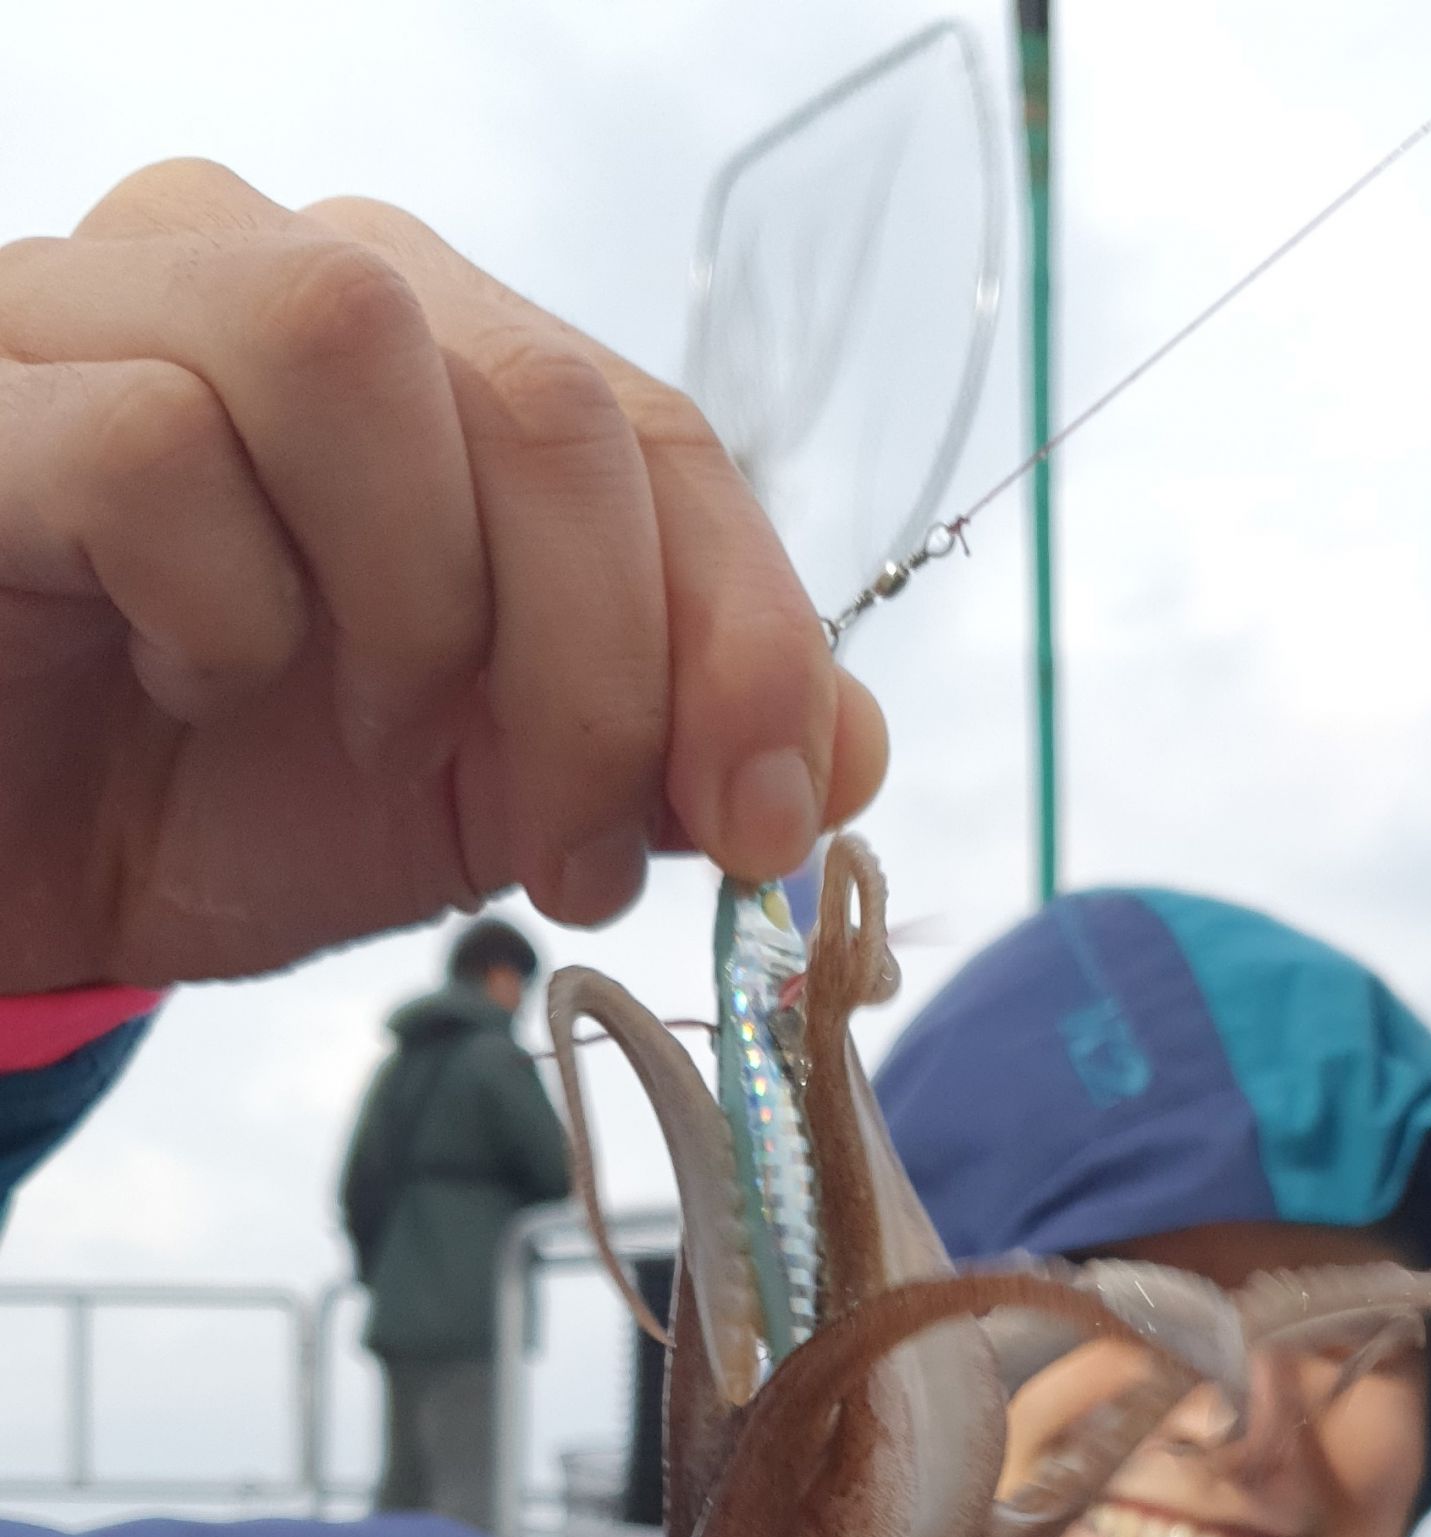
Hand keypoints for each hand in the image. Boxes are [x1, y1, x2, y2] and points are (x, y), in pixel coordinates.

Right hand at [0, 159, 888, 990]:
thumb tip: (854, 753)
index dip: (748, 633)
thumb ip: (662, 756)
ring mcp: (107, 306)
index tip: (764, 823)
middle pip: (542, 397)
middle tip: (567, 851)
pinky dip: (221, 610)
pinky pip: (155, 446)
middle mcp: (273, 271)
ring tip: (363, 734)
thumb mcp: (477, 801)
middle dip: (607, 668)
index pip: (652, 430)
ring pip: (346, 343)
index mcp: (422, 353)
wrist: (2, 878)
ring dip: (411, 603)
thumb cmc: (213, 802)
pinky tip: (188, 686)